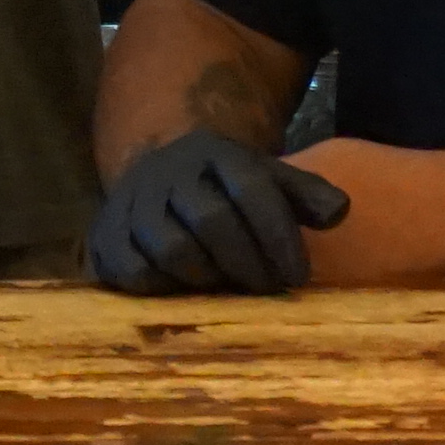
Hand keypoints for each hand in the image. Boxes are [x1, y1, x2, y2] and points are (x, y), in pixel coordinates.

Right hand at [87, 125, 350, 296]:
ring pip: (173, 249)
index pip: (252, 189)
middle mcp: (170, 172)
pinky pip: (135, 272)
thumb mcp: (267, 180)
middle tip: (268, 288)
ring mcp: (133, 203)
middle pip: (213, 221)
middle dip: (247, 262)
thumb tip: (339, 212)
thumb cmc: (223, 189)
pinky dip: (166, 288)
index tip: (298, 275)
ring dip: (209, 277)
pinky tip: (187, 290)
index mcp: (215, 153)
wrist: (154, 176)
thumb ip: (305, 194)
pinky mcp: (106, 236)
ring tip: (228, 286)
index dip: (279, 236)